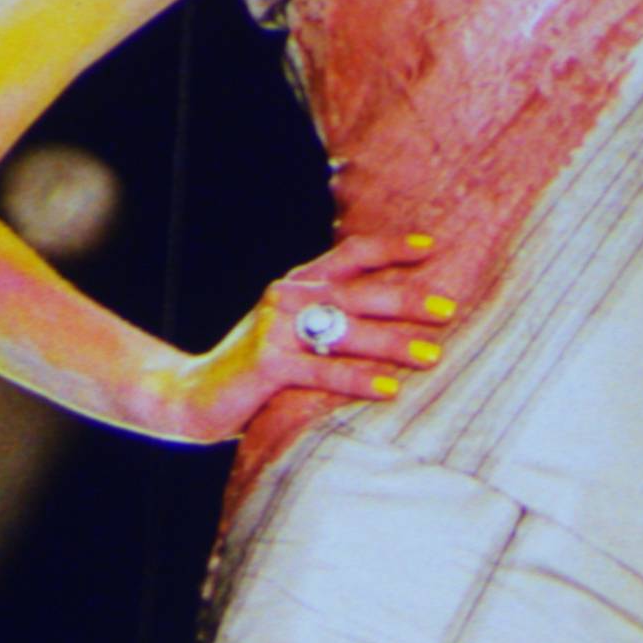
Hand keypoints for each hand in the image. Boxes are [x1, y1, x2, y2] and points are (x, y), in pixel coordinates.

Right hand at [163, 229, 460, 443]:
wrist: (192, 395)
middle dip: (406, 299)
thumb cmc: (257, 367)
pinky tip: (388, 388)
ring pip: (345, 331)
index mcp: (298, 284)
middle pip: (357, 292)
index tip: (433, 247)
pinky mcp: (267, 364)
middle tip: (449, 308)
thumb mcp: (294, 333)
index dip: (390, 248)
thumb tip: (398, 320)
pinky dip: (357, 379)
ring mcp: (275, 329)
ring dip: (393, 343)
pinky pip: (322, 371)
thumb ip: (333, 320)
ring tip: (432, 355)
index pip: (350, 255)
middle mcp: (287, 297)